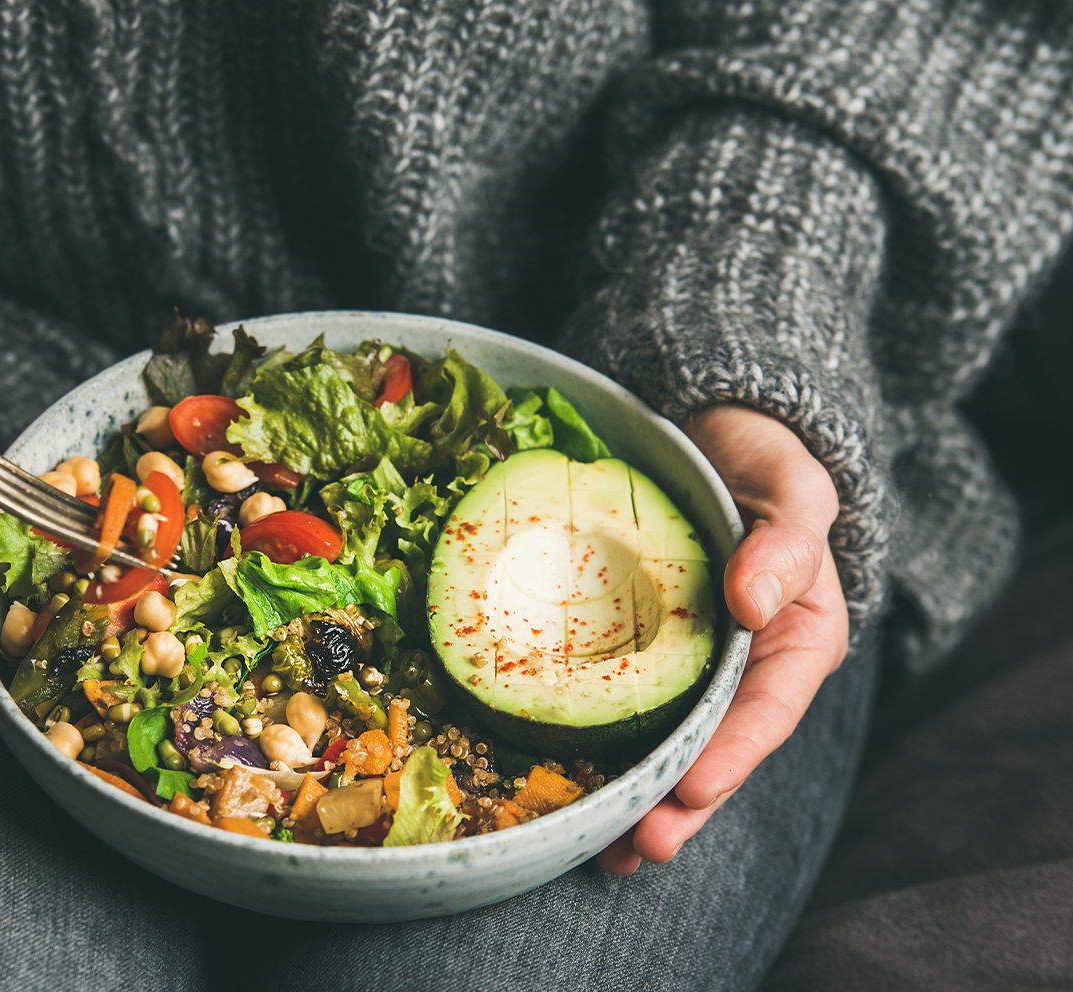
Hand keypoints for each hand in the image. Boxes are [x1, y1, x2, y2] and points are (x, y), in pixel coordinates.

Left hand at [596, 403, 849, 874]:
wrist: (715, 439)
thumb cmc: (764, 465)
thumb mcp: (793, 490)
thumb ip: (787, 543)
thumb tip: (754, 599)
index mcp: (795, 641)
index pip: (767, 711)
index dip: (733, 756)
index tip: (693, 788)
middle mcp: (744, 669)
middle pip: (715, 750)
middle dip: (678, 805)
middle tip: (637, 847)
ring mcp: (691, 667)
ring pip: (668, 745)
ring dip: (638, 800)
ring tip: (603, 850)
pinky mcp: (641, 655)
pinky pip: (622, 707)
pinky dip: (598, 751)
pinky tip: (566, 788)